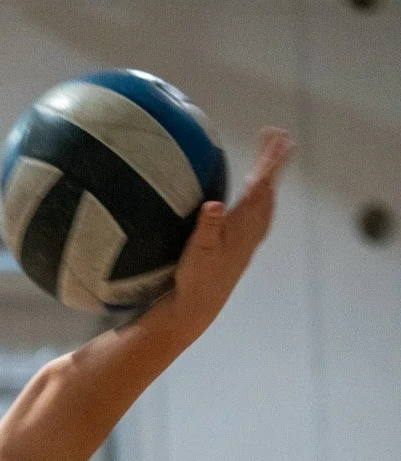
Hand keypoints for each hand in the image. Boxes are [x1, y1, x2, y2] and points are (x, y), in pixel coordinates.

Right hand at [170, 127, 294, 336]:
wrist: (199, 306)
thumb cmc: (196, 278)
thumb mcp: (196, 250)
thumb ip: (206, 226)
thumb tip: (213, 205)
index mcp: (242, 223)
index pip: (260, 185)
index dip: (269, 160)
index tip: (278, 138)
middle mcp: (252, 229)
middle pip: (268, 188)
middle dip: (274, 162)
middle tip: (281, 137)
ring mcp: (250, 238)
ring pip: (267, 201)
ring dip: (270, 179)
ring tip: (274, 160)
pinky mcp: (244, 247)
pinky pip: (262, 214)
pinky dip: (265, 198)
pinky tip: (262, 200)